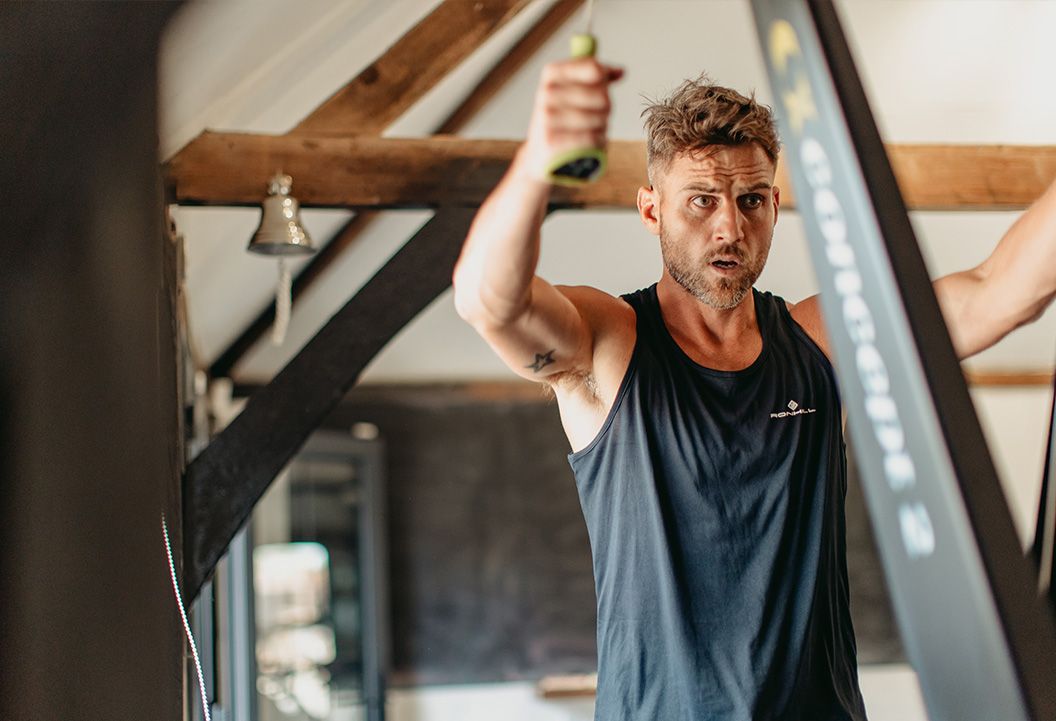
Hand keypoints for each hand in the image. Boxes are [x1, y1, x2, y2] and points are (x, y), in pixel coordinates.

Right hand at [517, 57, 623, 182]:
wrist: (539, 153)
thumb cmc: (563, 119)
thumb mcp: (574, 92)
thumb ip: (598, 79)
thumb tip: (621, 72)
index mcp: (552, 74)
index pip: (593, 68)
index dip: (605, 78)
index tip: (604, 85)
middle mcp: (547, 93)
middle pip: (602, 96)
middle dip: (606, 108)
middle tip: (599, 114)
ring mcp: (547, 117)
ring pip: (598, 119)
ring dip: (602, 126)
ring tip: (593, 129)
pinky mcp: (552, 141)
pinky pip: (590, 138)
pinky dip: (597, 141)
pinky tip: (593, 141)